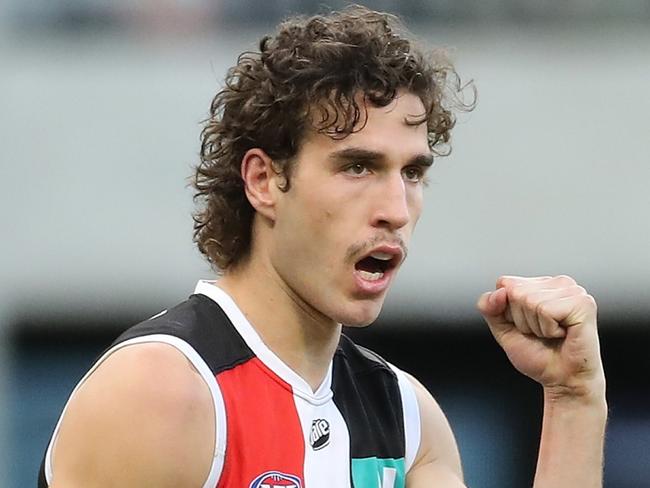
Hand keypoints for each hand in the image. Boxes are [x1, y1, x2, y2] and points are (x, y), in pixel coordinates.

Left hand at [477, 275, 604, 400]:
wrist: (562, 380)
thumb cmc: (538, 355)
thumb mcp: (502, 329)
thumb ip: (489, 307)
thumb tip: (498, 292)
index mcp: (540, 284)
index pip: (504, 283)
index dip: (508, 312)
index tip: (526, 326)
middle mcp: (557, 282)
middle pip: (515, 292)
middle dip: (522, 320)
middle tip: (542, 334)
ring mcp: (572, 290)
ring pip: (529, 300)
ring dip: (536, 326)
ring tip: (552, 335)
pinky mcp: (583, 303)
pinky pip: (545, 310)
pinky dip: (548, 329)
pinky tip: (562, 334)